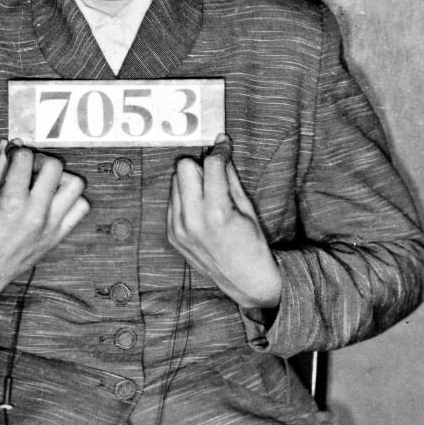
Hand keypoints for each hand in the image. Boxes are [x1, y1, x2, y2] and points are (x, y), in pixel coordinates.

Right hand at [0, 142, 89, 308]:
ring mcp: (51, 226)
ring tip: (44, 183)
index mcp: (12, 203)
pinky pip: (80, 209)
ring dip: (61, 178)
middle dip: (40, 159)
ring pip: (75, 185)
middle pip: (55, 166)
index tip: (12, 153)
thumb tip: (6, 146)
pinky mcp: (57, 237)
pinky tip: (52, 200)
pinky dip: (71, 199)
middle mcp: (36, 214)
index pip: (25, 159)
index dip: (17, 151)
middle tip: (29, 166)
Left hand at [168, 135, 280, 308]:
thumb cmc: (252, 243)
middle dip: (200, 165)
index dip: (220, 151)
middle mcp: (191, 220)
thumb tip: (221, 148)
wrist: (244, 279)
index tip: (224, 145)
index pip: (210, 166)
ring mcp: (177, 228)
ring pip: (175, 182)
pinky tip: (202, 210)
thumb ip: (230, 177)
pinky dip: (186, 198)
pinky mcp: (171, 234)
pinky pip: (172, 202)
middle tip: (215, 174)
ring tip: (211, 196)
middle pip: (183, 168)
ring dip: (192, 181)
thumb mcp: (248, 209)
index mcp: (215, 213)